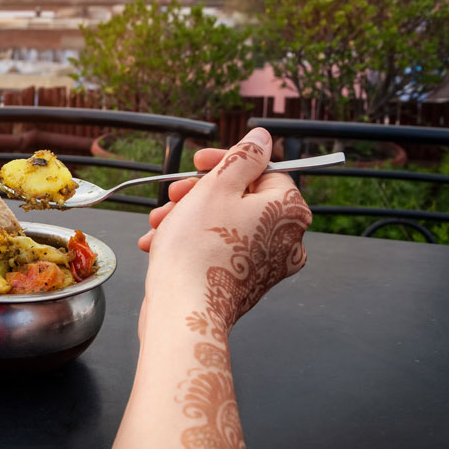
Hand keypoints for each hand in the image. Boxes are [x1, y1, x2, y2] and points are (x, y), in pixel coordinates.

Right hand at [140, 128, 311, 333]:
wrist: (183, 310)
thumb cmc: (198, 249)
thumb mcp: (217, 187)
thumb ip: (243, 157)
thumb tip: (262, 139)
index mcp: (289, 211)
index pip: (263, 170)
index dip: (225, 162)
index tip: (198, 162)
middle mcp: (287, 240)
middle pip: (241, 197)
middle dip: (199, 193)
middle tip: (173, 195)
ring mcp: (267, 265)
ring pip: (225, 223)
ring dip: (187, 216)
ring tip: (159, 222)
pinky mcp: (244, 283)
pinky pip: (219, 249)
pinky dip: (191, 242)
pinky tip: (160, 242)